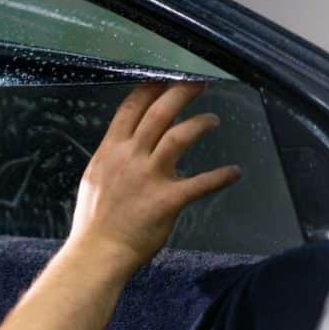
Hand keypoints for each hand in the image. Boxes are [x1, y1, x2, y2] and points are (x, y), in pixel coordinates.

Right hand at [64, 82, 240, 276]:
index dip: (150, 89)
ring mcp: (149, 177)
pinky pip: (200, 183)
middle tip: (199, 83)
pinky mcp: (167, 200)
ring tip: (214, 120)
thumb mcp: (95, 178)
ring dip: (200, 124)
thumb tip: (125, 145)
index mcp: (110, 150)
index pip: (131, 109)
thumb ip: (112, 158)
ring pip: (179, 136)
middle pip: (159, 113)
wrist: (97, 252)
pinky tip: (234, 173)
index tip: (165, 77)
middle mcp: (130, 157)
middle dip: (181, 92)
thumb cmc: (94, 220)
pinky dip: (220, 176)